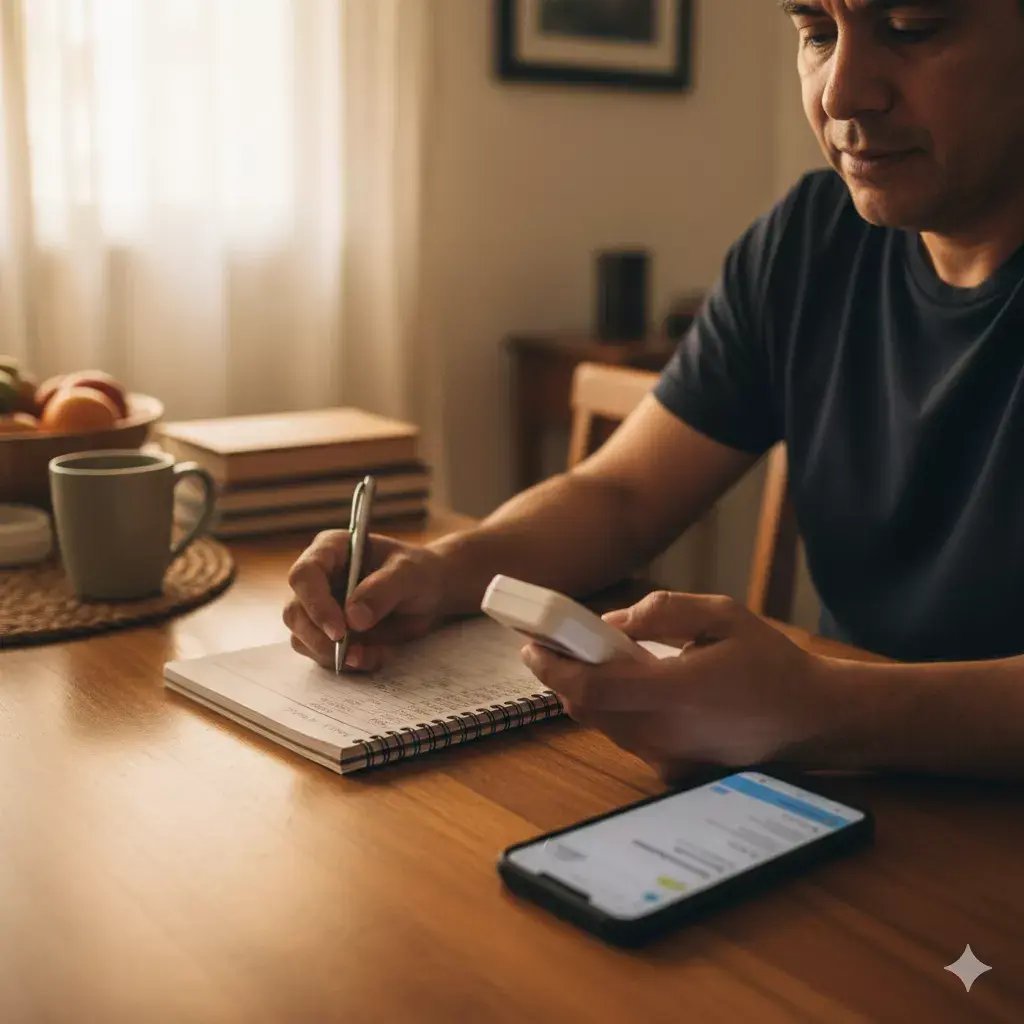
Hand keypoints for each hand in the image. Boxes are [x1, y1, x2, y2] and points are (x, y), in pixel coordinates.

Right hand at [284, 531, 449, 670]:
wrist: (428, 593)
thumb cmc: (417, 572)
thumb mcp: (409, 574)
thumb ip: (384, 590)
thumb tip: (354, 618)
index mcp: (330, 550)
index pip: (304, 575)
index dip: (315, 604)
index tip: (339, 631)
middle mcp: (318, 579)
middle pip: (295, 612)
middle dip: (319, 638)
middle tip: (352, 652)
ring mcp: (319, 608)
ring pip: (303, 639)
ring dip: (333, 655)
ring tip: (371, 654)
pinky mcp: (328, 633)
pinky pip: (324, 656)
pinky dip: (349, 663)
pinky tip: (375, 657)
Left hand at [520, 590, 836, 780]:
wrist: (811, 719)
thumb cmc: (770, 662)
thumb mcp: (721, 615)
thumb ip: (663, 613)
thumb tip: (610, 623)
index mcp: (676, 693)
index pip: (593, 688)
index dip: (554, 668)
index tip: (532, 644)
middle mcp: (666, 733)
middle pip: (587, 710)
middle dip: (560, 677)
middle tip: (548, 645)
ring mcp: (668, 758)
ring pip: (603, 725)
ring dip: (584, 693)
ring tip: (583, 658)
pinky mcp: (674, 770)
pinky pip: (627, 737)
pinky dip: (612, 710)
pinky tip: (622, 685)